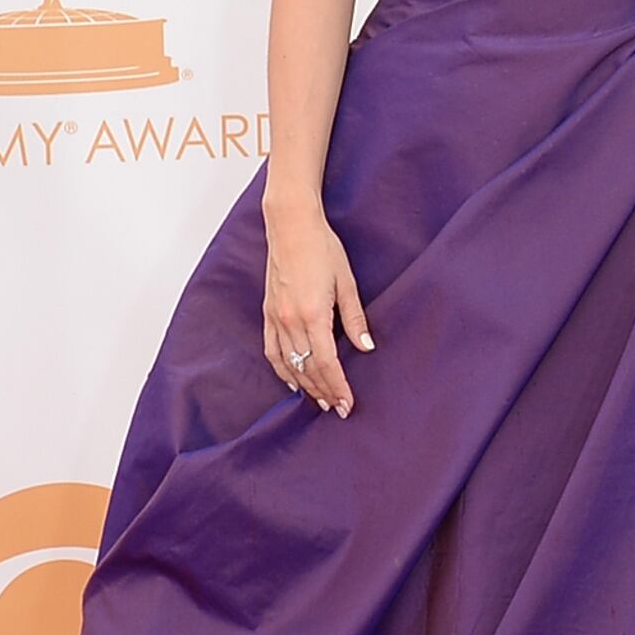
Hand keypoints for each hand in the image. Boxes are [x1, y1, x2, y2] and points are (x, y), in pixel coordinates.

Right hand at [263, 211, 373, 416]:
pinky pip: (272, 351)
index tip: (348, 404)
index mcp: (312, 314)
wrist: (291, 225)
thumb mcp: (346, 282)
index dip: (338, 386)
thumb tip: (366, 348)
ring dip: (305, 386)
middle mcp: (290, 321)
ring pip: (289, 364)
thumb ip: (355, 319)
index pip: (327, 363)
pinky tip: (292, 381)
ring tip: (320, 401)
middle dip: (324, 392)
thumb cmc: (322, 248)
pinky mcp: (268, 313)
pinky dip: (282, 370)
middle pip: (308, 368)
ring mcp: (276, 318)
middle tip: (338, 409)